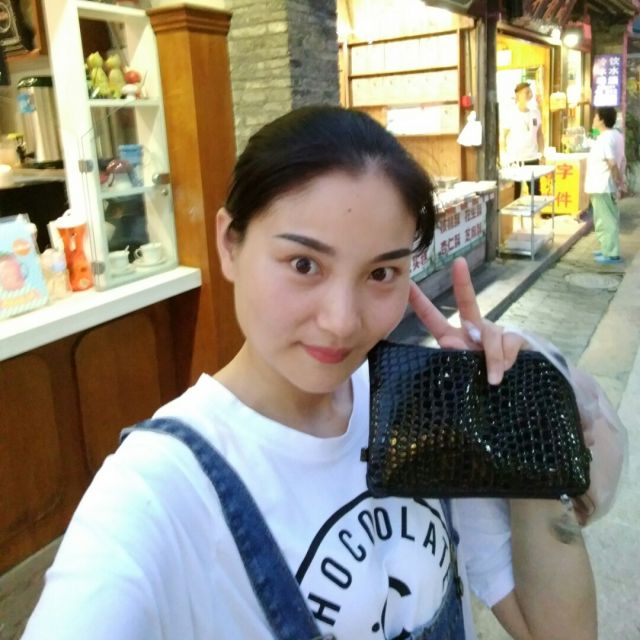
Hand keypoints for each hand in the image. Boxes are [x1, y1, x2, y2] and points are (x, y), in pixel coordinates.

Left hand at [408, 257, 526, 384]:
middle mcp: (473, 328)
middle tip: (458, 263)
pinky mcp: (515, 336)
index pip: (433, 318)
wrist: (515, 386)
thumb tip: (450, 341)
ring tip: (492, 379)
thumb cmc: (481, 379)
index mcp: (453, 336)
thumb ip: (456, 356)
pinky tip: (504, 371)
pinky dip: (503, 360)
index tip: (408, 284)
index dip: (420, 302)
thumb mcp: (464, 371)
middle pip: (467, 302)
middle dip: (463, 282)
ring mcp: (494, 330)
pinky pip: (507, 343)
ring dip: (491, 358)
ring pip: (490, 335)